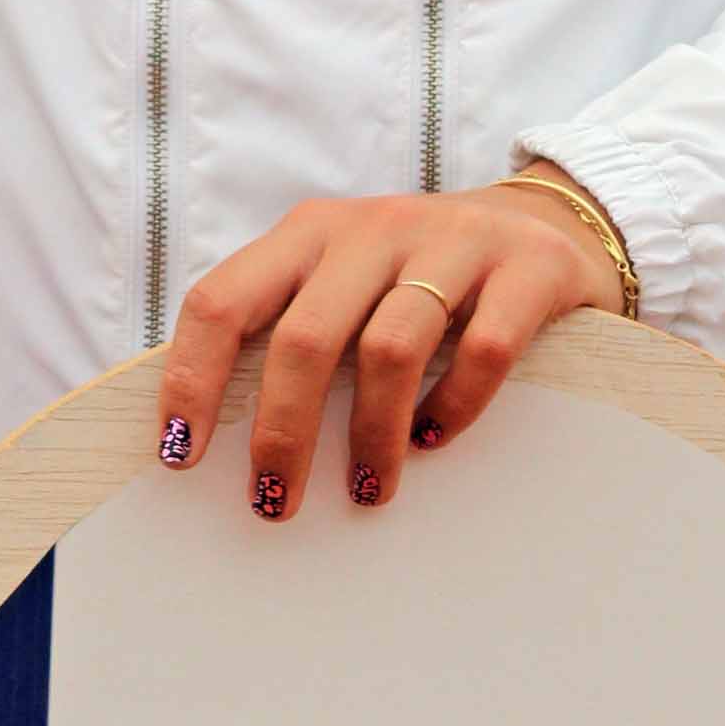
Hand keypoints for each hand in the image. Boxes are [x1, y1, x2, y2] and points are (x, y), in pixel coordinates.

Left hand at [156, 170, 630, 519]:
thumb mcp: (345, 281)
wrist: (544, 223)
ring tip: (368, 490)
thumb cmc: (417, 278)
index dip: (191, 379)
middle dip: (282, 432)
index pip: (222, 299)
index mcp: (310, 233)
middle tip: (274, 502)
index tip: (180, 457)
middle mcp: (374, 227)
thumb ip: (289, 329)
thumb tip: (207, 439)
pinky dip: (453, 406)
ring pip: (391, 347)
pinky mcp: (527, 267)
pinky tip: (435, 439)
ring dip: (371, 435)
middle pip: (305, 337)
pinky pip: (483, 349)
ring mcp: (454, 240)